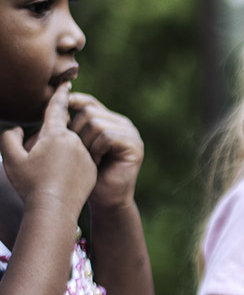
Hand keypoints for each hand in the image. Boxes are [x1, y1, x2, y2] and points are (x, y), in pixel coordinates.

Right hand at [0, 84, 95, 221]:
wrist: (54, 208)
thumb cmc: (30, 183)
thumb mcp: (11, 158)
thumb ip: (9, 137)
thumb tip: (17, 128)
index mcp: (56, 134)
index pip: (58, 108)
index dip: (60, 95)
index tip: (67, 84)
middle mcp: (75, 141)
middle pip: (61, 131)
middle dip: (49, 139)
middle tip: (38, 160)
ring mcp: (86, 155)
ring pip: (70, 147)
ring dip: (59, 154)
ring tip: (48, 172)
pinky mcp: (92, 169)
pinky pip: (78, 161)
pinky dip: (69, 165)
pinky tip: (59, 179)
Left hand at [66, 92, 142, 212]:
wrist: (103, 199)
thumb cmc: (84, 174)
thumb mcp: (74, 144)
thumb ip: (72, 122)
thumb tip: (58, 95)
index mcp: (110, 119)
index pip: (87, 102)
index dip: (70, 106)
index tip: (57, 120)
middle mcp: (123, 123)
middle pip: (88, 111)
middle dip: (75, 132)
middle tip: (78, 154)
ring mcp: (132, 133)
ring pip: (96, 123)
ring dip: (85, 144)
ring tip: (88, 160)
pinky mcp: (135, 145)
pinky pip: (106, 135)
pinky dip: (96, 149)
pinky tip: (97, 162)